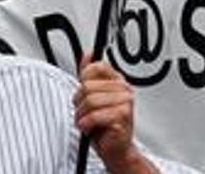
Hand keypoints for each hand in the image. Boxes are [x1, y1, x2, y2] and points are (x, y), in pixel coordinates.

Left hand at [75, 56, 153, 173]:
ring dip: (81, 115)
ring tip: (85, 122)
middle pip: (88, 87)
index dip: (83, 81)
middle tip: (83, 113)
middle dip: (78, 103)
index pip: (96, 67)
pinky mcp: (123, 117)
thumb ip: (89, 75)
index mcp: (118, 81)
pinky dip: (86, 124)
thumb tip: (88, 54)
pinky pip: (94, 116)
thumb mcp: (92, 96)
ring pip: (89, 101)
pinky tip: (89, 128)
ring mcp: (126, 102)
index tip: (82, 94)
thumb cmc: (103, 124)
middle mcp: (124, 89)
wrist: (115, 149)